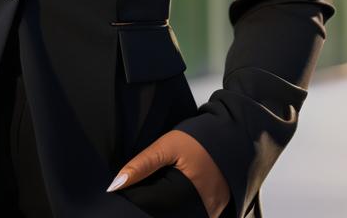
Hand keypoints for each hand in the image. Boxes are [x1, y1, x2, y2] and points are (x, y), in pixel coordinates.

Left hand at [106, 128, 230, 217]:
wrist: (232, 136)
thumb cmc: (199, 139)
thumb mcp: (167, 145)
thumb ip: (142, 165)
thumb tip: (115, 185)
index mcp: (185, 195)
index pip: (149, 207)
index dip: (132, 198)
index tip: (121, 190)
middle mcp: (200, 211)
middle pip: (162, 214)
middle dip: (146, 205)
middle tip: (137, 188)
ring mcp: (209, 215)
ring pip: (173, 216)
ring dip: (160, 207)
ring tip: (153, 189)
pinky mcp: (213, 213)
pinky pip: (188, 214)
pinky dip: (174, 208)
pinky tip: (167, 196)